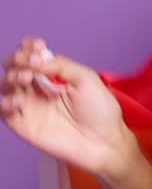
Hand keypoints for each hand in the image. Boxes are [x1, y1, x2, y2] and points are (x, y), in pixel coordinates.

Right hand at [1, 37, 128, 177]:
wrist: (104, 142)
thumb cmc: (100, 111)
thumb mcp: (85, 78)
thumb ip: (60, 64)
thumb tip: (37, 59)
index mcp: (52, 75)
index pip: (30, 55)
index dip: (28, 47)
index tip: (39, 46)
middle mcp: (37, 88)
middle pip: (12, 67)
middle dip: (16, 59)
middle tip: (31, 65)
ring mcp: (30, 106)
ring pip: (5, 85)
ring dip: (11, 77)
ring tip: (26, 79)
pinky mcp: (24, 125)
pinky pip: (3, 111)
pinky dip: (6, 103)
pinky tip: (19, 101)